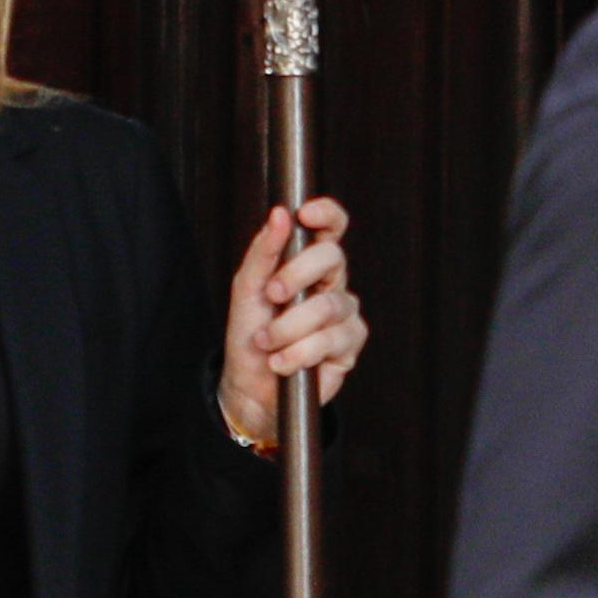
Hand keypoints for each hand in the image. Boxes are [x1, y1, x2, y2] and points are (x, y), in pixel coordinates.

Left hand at [221, 197, 368, 443]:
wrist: (249, 384)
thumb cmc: (249, 332)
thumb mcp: (247, 289)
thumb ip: (264, 252)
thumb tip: (279, 214)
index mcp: (308, 266)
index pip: (330, 230)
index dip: (326, 215)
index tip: (305, 213)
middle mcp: (332, 285)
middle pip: (332, 259)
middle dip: (295, 275)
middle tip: (271, 295)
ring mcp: (345, 315)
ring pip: (326, 306)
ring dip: (286, 328)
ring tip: (266, 343)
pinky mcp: (350, 346)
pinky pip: (329, 340)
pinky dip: (296, 353)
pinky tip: (281, 362)